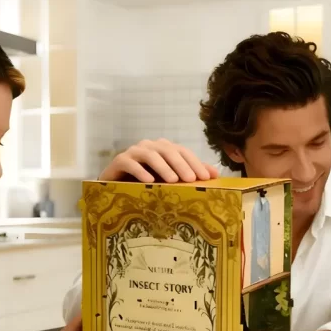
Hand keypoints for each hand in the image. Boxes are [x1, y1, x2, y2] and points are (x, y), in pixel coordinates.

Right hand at [100, 139, 217, 182]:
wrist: (116, 185)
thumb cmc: (146, 181)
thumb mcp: (169, 178)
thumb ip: (189, 173)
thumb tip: (214, 174)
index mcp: (164, 148)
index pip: (183, 151)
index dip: (195, 163)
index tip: (206, 178)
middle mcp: (150, 146)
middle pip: (168, 151)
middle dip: (181, 165)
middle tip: (191, 179)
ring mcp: (134, 152)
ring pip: (150, 155)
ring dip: (163, 167)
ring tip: (172, 181)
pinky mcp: (119, 160)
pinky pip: (131, 163)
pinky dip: (140, 171)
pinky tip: (149, 181)